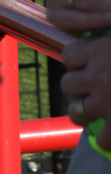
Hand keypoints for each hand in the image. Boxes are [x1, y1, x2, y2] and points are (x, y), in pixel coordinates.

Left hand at [60, 35, 110, 149]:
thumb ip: (107, 42)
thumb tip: (95, 34)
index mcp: (100, 51)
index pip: (68, 55)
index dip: (75, 61)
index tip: (84, 64)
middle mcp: (97, 75)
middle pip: (67, 83)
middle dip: (76, 87)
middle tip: (89, 89)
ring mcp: (106, 102)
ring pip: (76, 112)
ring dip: (82, 113)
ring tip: (90, 113)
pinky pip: (99, 138)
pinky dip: (104, 139)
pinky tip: (109, 134)